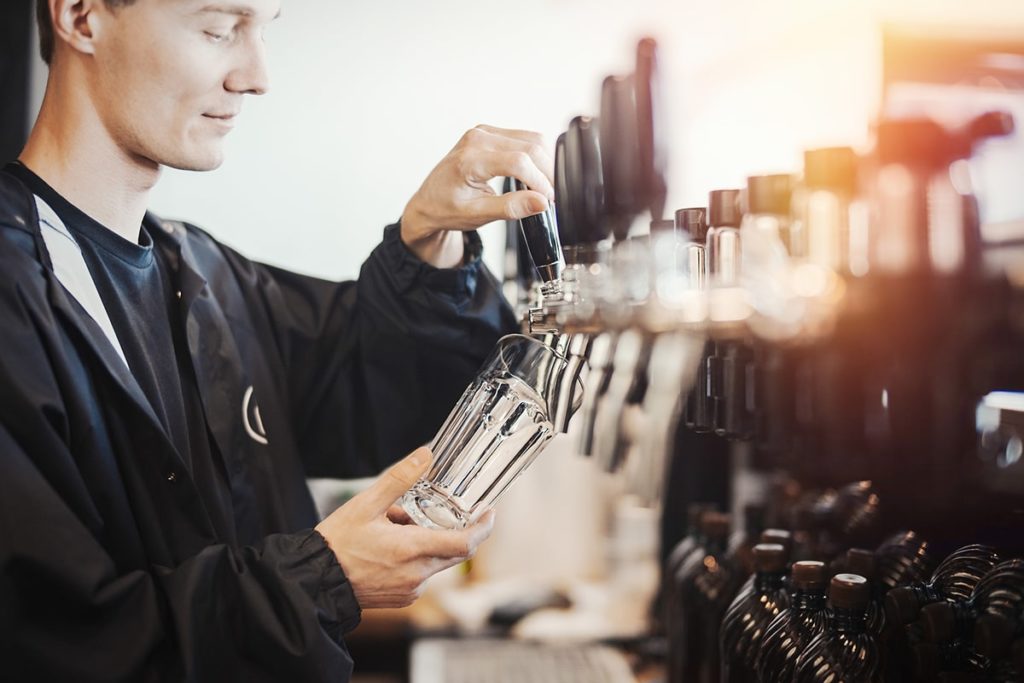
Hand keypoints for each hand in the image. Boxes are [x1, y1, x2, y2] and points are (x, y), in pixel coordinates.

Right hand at [315, 447, 495, 608]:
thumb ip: (400, 479)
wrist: (315, 581)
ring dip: (428, 541)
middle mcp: (417, 575)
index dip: (483, 528)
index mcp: (412, 550)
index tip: (490, 513)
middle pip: (454, 551)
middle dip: (449, 528)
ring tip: (395, 526)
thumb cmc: (338, 543)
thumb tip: (425, 455)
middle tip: (431, 509)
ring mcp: (411, 590)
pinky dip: (416, 557)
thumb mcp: (366, 503)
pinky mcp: (403, 598)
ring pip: (436, 561)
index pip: (466, 543)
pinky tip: (390, 546)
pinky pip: (422, 574)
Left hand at [400, 125, 554, 267]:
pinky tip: (533, 174)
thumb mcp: (478, 215)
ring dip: (543, 163)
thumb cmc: (446, 208)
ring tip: (542, 187)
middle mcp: (477, 138)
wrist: (428, 201)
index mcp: (470, 159)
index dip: (539, 181)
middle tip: (549, 197)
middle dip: (546, 172)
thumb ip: (511, 208)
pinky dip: (535, 155)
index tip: (547, 200)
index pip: (518, 162)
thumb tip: (541, 202)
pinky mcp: (489, 133)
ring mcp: (483, 132)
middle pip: (530, 147)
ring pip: (531, 139)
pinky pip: (523, 137)